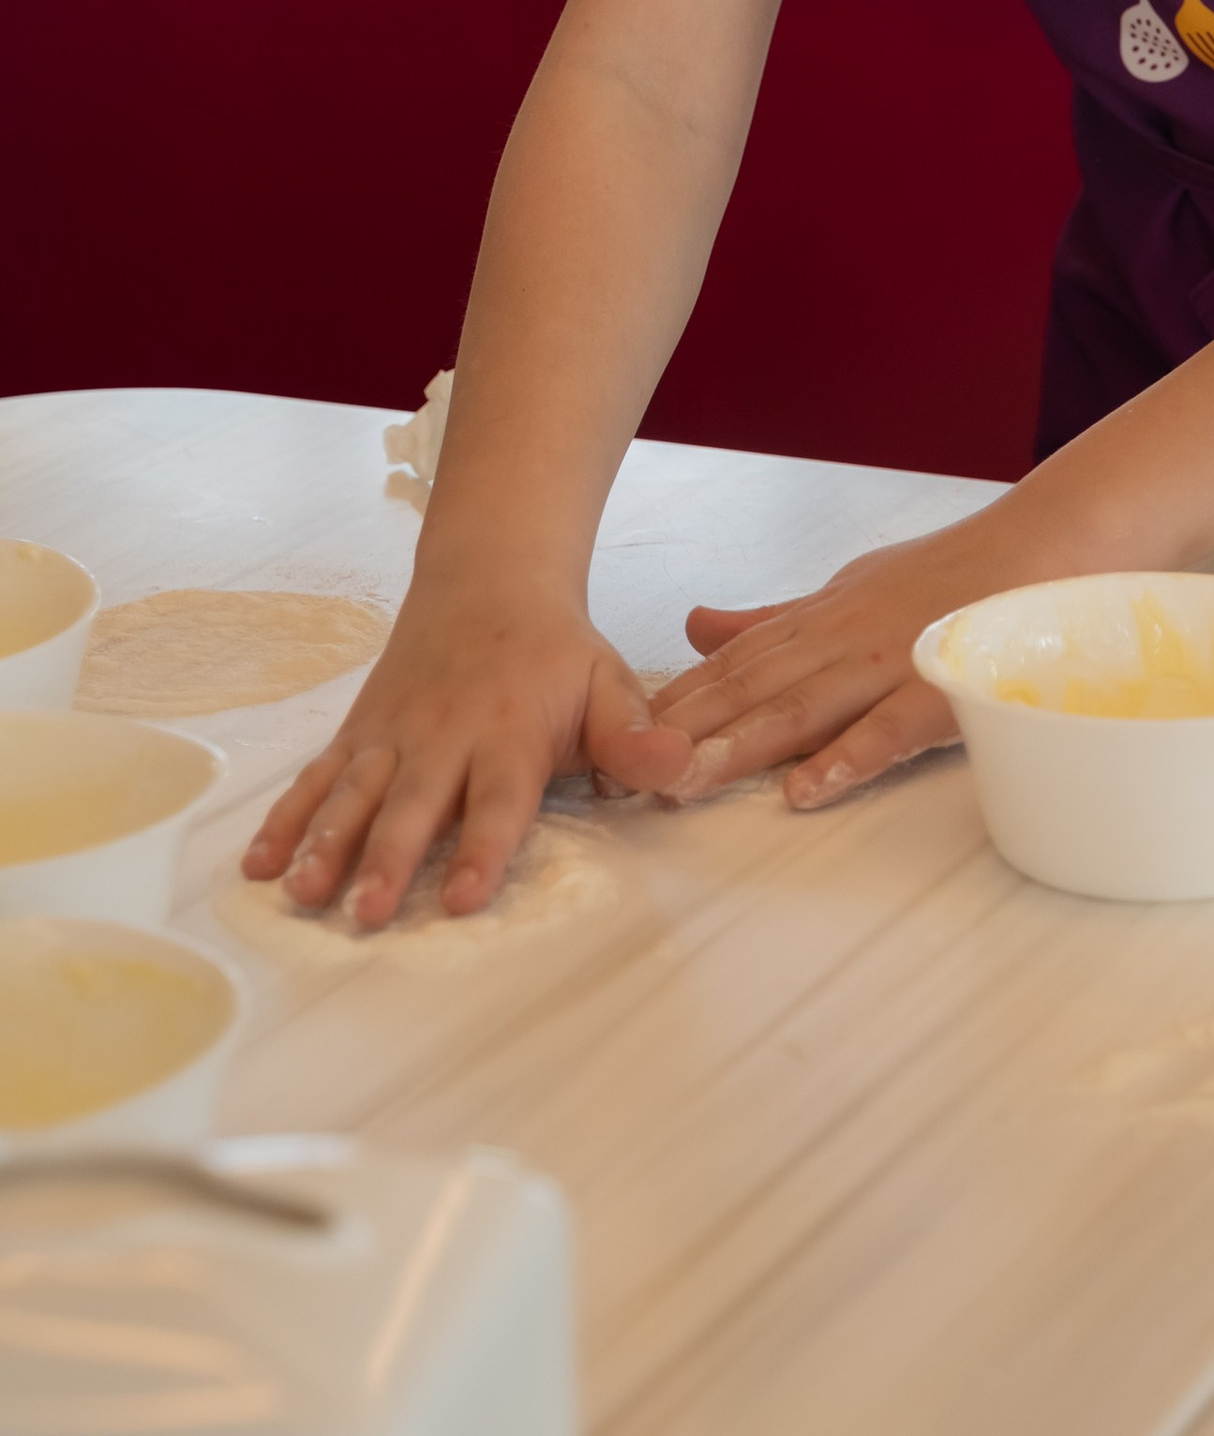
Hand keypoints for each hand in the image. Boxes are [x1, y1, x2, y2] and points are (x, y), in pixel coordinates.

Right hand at [240, 573, 694, 925]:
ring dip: (324, 843)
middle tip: (364, 912)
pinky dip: (284, 819)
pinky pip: (316, 779)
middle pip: (413, 805)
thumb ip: (636, 736)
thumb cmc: (556, 653)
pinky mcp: (357, 734)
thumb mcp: (610, 681)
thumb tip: (680, 769)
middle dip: (387, 859)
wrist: (488, 579)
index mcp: (509, 732)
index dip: (483, 849)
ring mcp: (391, 735)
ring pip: (353, 793)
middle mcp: (443, 736)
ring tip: (300, 893)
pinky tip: (256, 865)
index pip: (498, 800)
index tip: (461, 898)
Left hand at [647, 510, 1044, 809]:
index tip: (618, 731)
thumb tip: (696, 624)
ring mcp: (895, 661)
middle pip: (755, 686)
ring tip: (686, 783)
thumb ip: (776, 616)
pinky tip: (805, 791)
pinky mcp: (945, 688)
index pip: (736, 661)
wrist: (1053, 541)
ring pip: (806, 707)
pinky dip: (848, 757)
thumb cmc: (957, 569)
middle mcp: (847, 636)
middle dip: (689, 729)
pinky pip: (891, 728)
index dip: (678, 698)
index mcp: (824, 616)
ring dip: (742, 746)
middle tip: (627, 770)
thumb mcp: (852, 584)